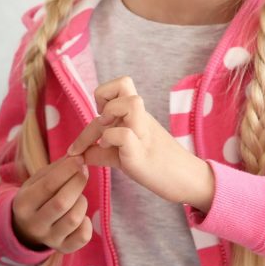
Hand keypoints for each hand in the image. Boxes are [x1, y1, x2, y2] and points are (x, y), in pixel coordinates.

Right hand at [11, 155, 91, 252]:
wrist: (26, 228)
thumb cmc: (36, 198)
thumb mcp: (36, 181)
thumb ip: (55, 170)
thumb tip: (77, 157)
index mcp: (23, 204)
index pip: (48, 185)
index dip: (67, 170)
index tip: (79, 159)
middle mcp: (34, 224)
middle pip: (62, 203)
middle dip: (77, 183)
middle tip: (83, 172)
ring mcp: (49, 238)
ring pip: (73, 219)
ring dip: (82, 201)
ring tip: (78, 196)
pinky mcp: (63, 248)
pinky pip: (82, 237)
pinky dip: (87, 223)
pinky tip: (82, 215)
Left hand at [66, 76, 215, 211]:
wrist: (186, 181)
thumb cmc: (155, 167)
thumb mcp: (123, 153)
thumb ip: (101, 151)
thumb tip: (78, 154)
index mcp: (137, 114)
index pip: (120, 84)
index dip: (104, 95)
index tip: (101, 117)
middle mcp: (141, 118)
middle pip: (123, 83)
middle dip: (101, 101)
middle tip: (101, 125)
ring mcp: (143, 132)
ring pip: (130, 102)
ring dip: (111, 114)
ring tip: (107, 135)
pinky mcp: (141, 151)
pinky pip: (123, 134)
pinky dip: (110, 140)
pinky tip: (111, 153)